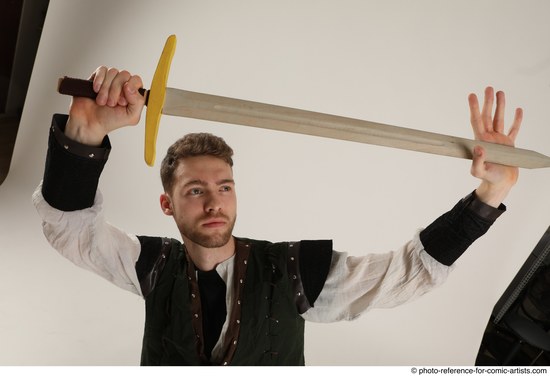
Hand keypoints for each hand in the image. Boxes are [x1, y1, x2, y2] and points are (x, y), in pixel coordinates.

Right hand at [65, 66, 145, 144]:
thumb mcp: (131, 116)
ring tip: (102, 101)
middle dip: (116, 90)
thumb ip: (138, 102)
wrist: (90, 122)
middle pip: (125, 75)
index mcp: (134, 93)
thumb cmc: (111, 120)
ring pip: (113, 72)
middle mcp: (123, 84)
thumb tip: (130, 86)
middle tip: (110, 103)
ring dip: (106, 88)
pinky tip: (96, 91)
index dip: (130, 89)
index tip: (122, 102)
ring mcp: (111, 80)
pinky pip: (102, 69)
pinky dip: (99, 81)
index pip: (136, 80)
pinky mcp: (98, 77)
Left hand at [468, 86, 522, 206]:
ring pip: (500, 119)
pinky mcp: (509, 145)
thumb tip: (478, 148)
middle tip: (488, 88)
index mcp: (480, 141)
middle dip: (488, 102)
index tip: (471, 95)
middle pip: (488, 116)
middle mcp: (489, 138)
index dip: (474, 108)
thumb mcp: (479, 172)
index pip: (476, 121)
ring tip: (500, 92)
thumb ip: (477, 161)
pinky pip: (513, 129)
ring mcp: (499, 140)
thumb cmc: (488, 179)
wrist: (500, 185)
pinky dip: (516, 120)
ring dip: (500, 106)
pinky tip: (518, 110)